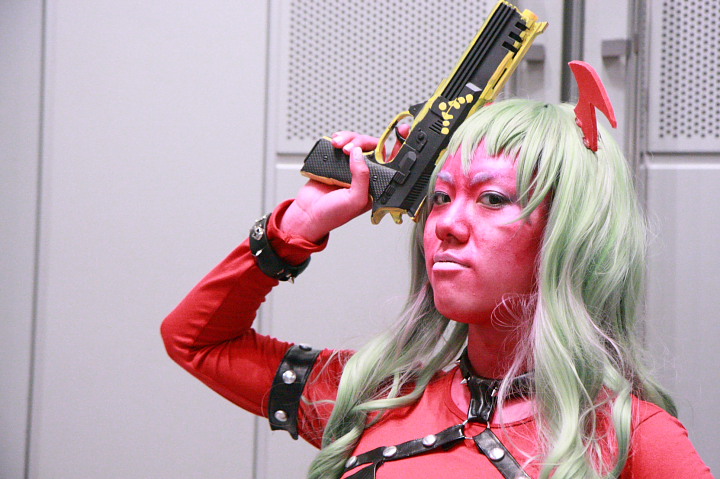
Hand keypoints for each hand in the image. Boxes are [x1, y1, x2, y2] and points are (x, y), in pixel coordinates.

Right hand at [278, 125, 411, 242]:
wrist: (308, 214)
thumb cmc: (333, 214)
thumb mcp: (355, 200)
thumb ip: (362, 177)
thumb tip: (359, 154)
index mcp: (376, 185)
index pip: (391, 163)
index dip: (398, 146)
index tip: (401, 130)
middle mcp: (365, 175)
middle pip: (373, 148)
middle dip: (361, 142)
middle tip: (348, 149)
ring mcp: (351, 167)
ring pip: (357, 143)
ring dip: (348, 138)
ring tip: (337, 144)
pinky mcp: (337, 161)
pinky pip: (343, 144)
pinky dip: (340, 138)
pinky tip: (334, 142)